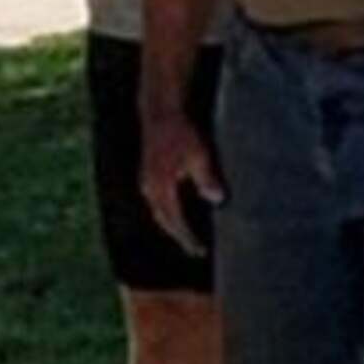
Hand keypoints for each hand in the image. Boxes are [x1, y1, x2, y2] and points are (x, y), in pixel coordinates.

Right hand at [141, 110, 220, 247]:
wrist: (160, 113)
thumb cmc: (181, 132)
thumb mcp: (199, 154)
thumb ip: (206, 178)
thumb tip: (217, 200)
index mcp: (161, 185)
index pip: (174, 220)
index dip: (187, 237)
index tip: (199, 251)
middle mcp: (150, 187)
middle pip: (163, 220)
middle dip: (179, 236)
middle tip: (195, 249)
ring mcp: (146, 181)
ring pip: (158, 212)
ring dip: (172, 226)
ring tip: (187, 237)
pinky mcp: (148, 176)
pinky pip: (156, 203)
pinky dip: (167, 214)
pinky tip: (177, 214)